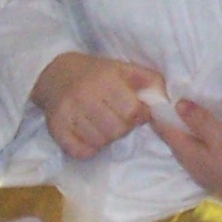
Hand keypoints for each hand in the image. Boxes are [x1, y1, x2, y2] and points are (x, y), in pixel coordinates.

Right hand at [30, 52, 161, 158]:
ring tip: (103, 124)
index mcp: (105, 80)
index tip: (136, 111)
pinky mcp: (56, 129)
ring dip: (107, 137)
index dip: (139, 115)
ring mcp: (68, 114)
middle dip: (123, 127)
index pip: (131, 112)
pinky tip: (89, 134)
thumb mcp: (125, 69)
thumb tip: (166, 101)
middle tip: (117, 118)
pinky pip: (81, 152)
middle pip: (117, 130)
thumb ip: (150, 81)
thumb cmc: (97, 73)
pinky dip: (89, 148)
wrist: (56, 74)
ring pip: (101, 142)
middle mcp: (84, 97)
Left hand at [149, 98, 221, 209]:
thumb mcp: (219, 136)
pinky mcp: (220, 172)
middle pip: (180, 135)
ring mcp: (205, 170)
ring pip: (197, 141)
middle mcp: (190, 163)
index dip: (160, 113)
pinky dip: (216, 134)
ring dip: (204, 123)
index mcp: (185, 153)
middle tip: (194, 95)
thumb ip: (199, 119)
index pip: (164, 131)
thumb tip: (177, 103)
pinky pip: (210, 147)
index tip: (160, 95)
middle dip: (185, 115)